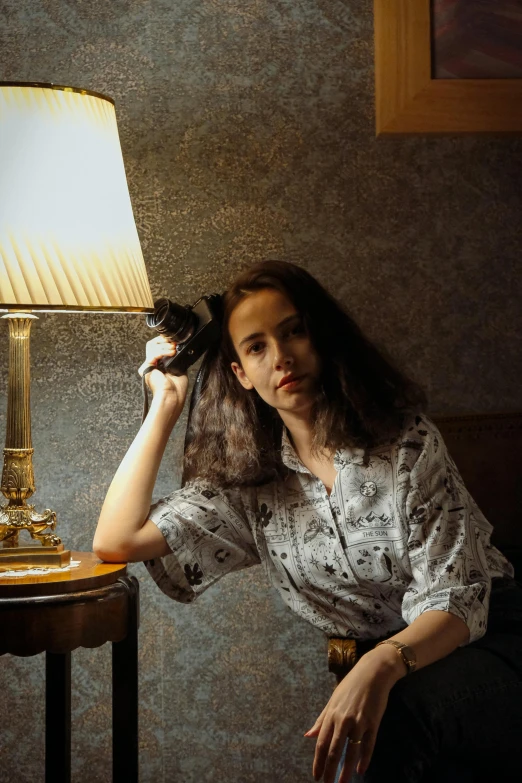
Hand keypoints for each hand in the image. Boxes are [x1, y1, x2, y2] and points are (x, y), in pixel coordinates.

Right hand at [139, 335, 188, 408]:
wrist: (173, 397)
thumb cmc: (177, 389)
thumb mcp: (180, 369)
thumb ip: (177, 358)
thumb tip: (179, 346)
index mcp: (159, 364)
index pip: (158, 346)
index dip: (165, 341)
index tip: (175, 341)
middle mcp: (152, 364)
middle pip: (152, 344)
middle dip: (163, 341)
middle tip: (173, 344)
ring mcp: (148, 366)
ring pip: (151, 346)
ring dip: (164, 346)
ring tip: (173, 350)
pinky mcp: (146, 368)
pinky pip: (153, 354)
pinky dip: (163, 351)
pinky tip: (171, 353)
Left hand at [304, 654, 395, 782]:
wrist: (373, 672)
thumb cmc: (351, 685)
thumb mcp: (333, 700)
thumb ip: (321, 719)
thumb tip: (308, 735)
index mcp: (331, 714)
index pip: (322, 743)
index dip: (318, 761)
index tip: (316, 776)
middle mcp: (343, 720)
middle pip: (334, 750)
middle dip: (329, 770)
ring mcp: (359, 722)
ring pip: (351, 751)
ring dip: (346, 770)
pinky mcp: (373, 722)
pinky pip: (368, 745)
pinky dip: (364, 759)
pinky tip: (360, 770)